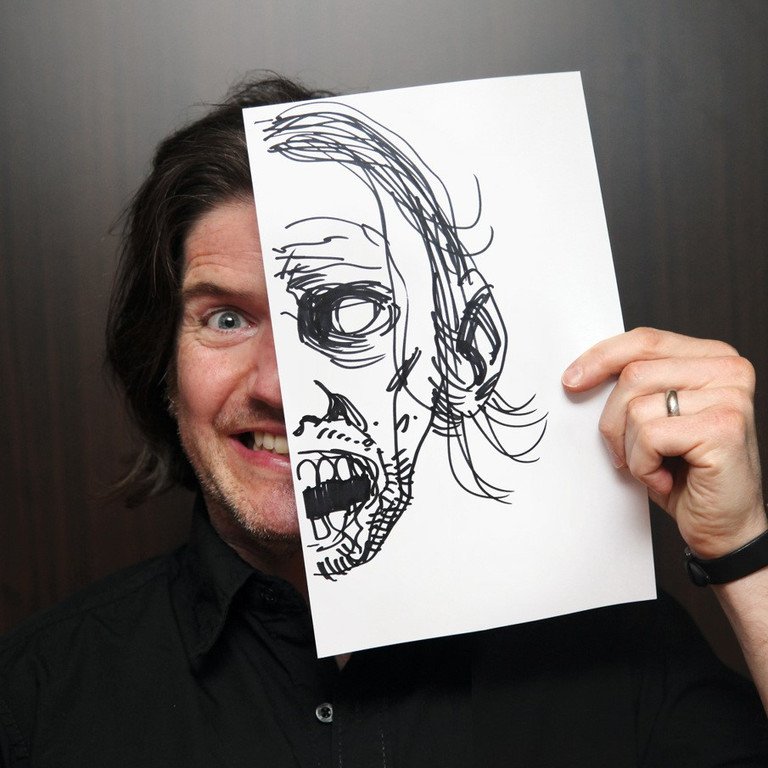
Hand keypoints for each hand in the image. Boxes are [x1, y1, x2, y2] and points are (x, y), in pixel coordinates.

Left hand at [562, 327, 765, 558]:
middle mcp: (728, 369)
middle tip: (623, 453)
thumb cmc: (685, 474)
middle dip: (613, 420)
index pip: (644, 341)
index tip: (571, 381)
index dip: (601, 358)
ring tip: (654, 467)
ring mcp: (730, 397)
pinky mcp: (723, 428)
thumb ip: (635, 386)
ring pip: (637, 407)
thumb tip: (579, 372)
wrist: (724, 527)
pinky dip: (644, 466)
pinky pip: (650, 436)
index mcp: (711, 357)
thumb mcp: (655, 418)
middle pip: (634, 373)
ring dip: (630, 448)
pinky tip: (665, 479)